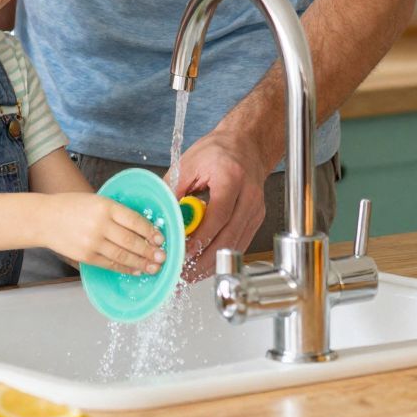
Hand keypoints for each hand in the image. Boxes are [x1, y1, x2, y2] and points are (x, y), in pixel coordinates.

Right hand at [40, 193, 165, 274]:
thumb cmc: (71, 207)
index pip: (134, 220)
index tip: (160, 238)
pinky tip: (135, 269)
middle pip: (131, 241)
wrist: (45, 219)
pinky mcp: (86, 256)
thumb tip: (141, 227)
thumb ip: (115, 212)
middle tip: (162, 256)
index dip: (150, 231)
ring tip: (154, 266)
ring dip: (141, 263)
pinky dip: (125, 268)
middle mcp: (100, 224)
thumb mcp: (96, 201)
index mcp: (105, 206)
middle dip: (149, 251)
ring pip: (123, 255)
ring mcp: (92, 242)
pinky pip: (110, 264)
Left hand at [173, 127, 271, 275]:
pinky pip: (240, 244)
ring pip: (236, 246)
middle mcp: (248, 196)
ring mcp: (255, 209)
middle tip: (183, 272)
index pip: (218, 217)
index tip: (182, 252)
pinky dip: (222, 256)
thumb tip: (160, 217)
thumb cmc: (218, 151)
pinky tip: (206, 262)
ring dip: (213, 263)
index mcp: (231, 178)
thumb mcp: (188, 163)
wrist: (246, 144)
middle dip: (205, 260)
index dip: (200, 239)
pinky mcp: (256, 218)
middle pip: (229, 238)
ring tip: (191, 273)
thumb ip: (173, 190)